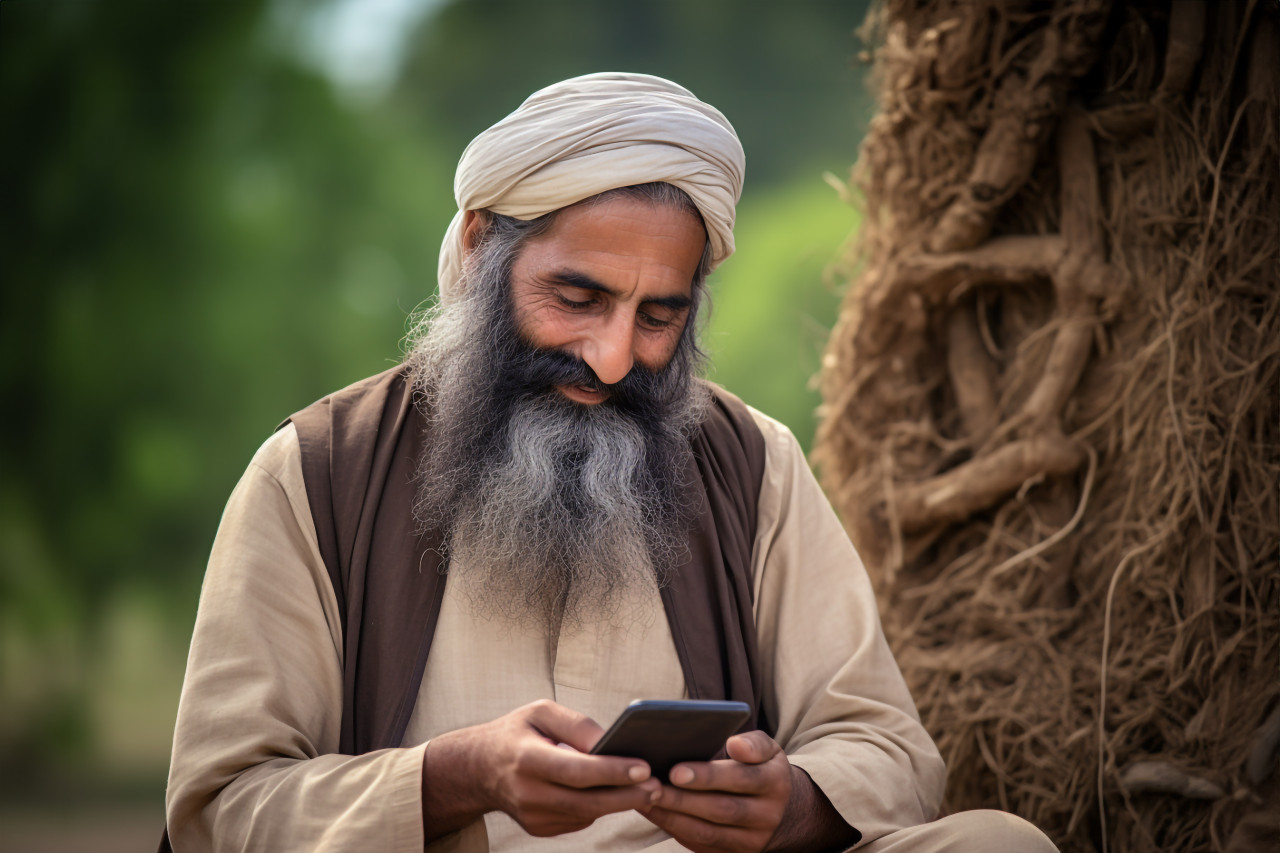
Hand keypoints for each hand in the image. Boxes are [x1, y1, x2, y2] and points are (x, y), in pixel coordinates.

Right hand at [422, 699, 659, 840]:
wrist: (479, 768)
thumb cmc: (517, 733)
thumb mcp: (541, 712)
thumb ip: (576, 725)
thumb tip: (610, 742)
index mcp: (526, 758)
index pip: (577, 770)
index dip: (613, 771)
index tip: (644, 767)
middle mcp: (528, 793)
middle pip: (586, 801)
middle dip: (626, 795)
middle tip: (657, 786)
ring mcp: (532, 817)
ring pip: (586, 814)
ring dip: (619, 803)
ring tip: (648, 788)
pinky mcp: (539, 828)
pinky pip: (579, 820)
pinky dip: (600, 807)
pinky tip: (618, 794)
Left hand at [639, 730, 792, 852]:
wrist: (784, 812)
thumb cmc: (763, 769)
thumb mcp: (769, 750)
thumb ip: (753, 744)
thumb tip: (734, 744)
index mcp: (775, 782)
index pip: (740, 778)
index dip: (707, 776)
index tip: (676, 770)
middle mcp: (766, 815)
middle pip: (721, 809)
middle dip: (682, 800)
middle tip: (651, 788)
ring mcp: (751, 840)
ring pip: (708, 833)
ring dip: (673, 817)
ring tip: (645, 800)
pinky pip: (702, 846)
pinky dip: (675, 829)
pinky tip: (655, 814)